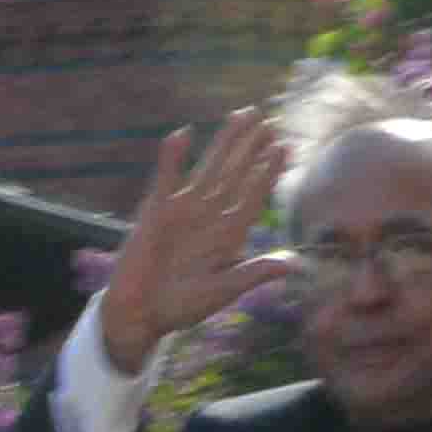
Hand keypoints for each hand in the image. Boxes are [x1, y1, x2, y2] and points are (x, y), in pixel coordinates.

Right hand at [95, 103, 291, 377]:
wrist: (139, 315)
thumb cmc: (181, 307)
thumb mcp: (222, 291)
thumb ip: (252, 273)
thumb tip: (291, 264)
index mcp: (228, 235)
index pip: (253, 196)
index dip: (269, 171)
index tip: (285, 146)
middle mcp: (209, 217)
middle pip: (235, 174)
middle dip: (251, 147)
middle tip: (268, 119)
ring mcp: (183, 211)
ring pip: (209, 169)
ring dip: (225, 143)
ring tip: (241, 116)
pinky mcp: (156, 212)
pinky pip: (166, 179)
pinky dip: (173, 158)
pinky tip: (183, 135)